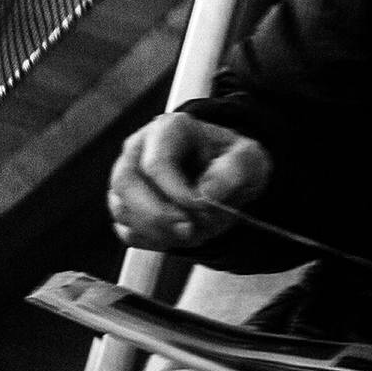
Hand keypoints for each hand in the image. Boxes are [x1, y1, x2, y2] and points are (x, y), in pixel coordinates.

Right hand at [108, 112, 270, 250]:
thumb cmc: (233, 162)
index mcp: (169, 129)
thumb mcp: (249, 158)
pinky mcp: (124, 206)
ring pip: (122, 210)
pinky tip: (180, 236)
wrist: (227, 178)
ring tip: (194, 232)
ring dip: (158, 230)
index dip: (176, 191)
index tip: (202, 207)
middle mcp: (138, 149)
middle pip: (126, 185)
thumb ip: (234, 170)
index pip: (156, 163)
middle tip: (190, 230)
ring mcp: (126, 178)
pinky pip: (127, 231)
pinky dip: (154, 241)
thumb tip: (206, 193)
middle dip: (159, 215)